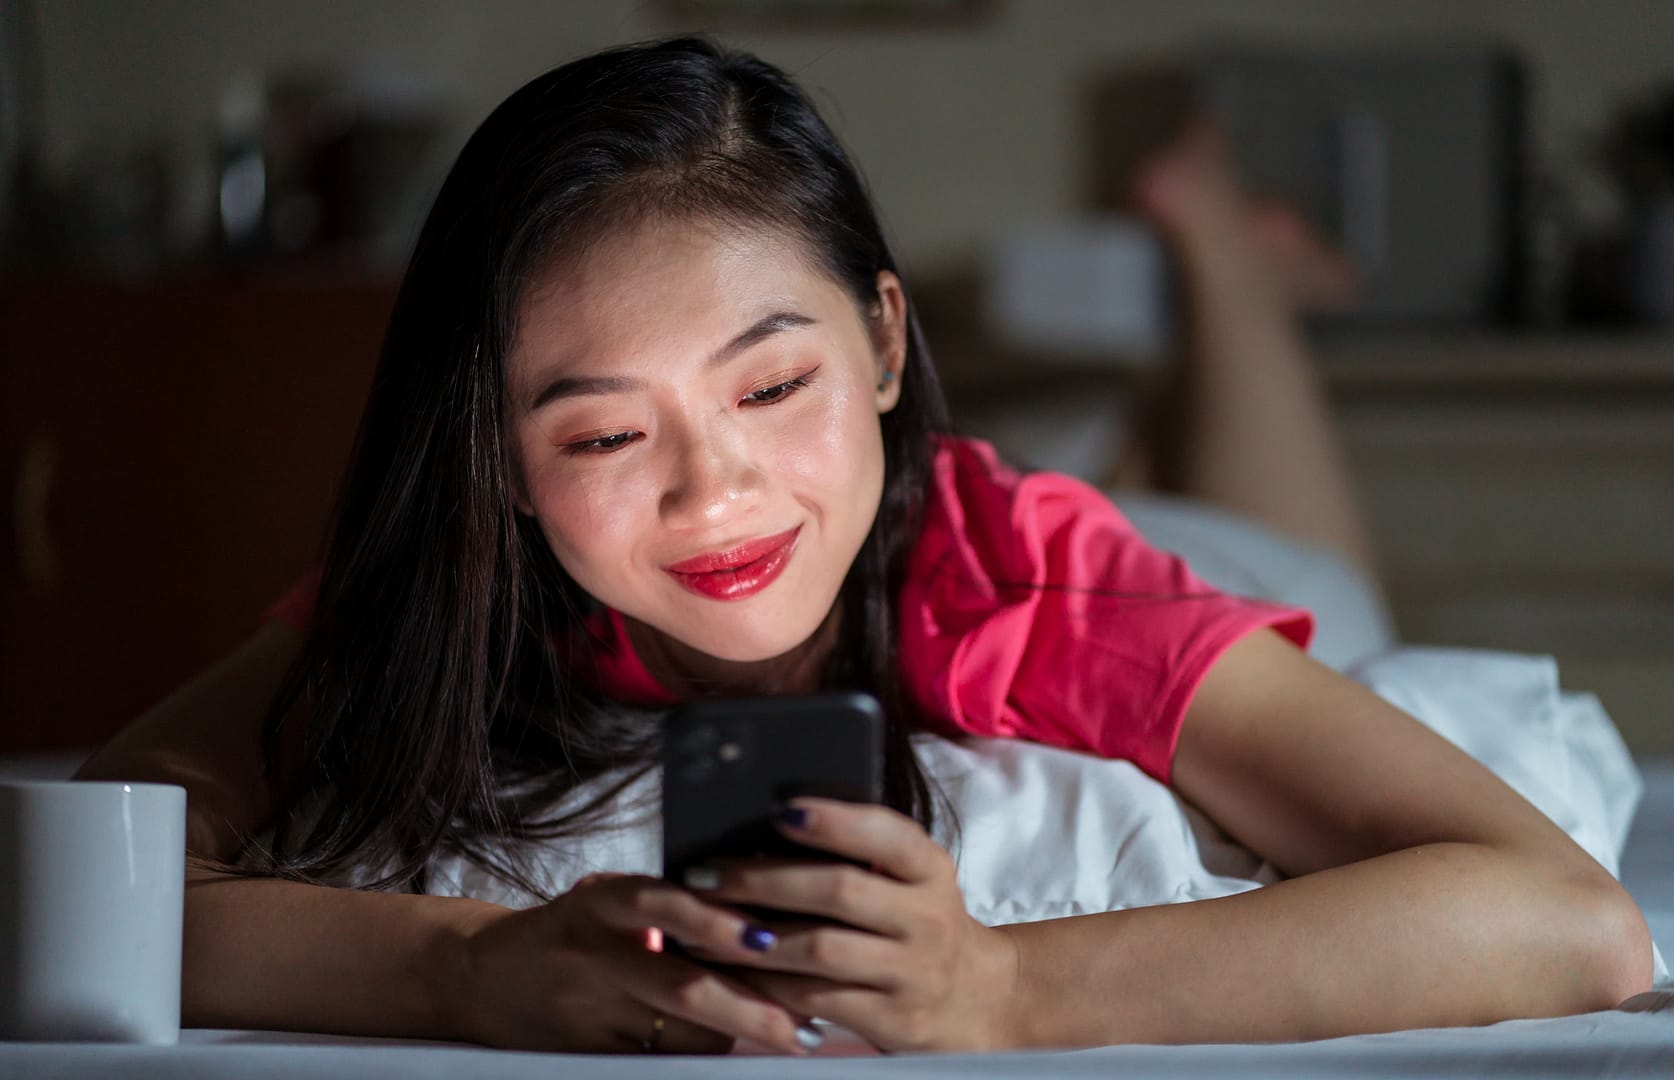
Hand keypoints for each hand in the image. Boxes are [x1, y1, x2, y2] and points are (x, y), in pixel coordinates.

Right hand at [454, 871, 820, 1053]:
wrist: (481, 977)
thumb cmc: (567, 933)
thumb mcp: (605, 903)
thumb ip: (666, 904)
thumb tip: (758, 912)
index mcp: (599, 904)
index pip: (661, 902)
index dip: (715, 920)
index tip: (768, 936)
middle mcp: (589, 954)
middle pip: (679, 985)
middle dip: (748, 1005)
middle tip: (800, 1021)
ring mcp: (584, 1010)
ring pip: (675, 1034)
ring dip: (733, 1035)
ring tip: (785, 1033)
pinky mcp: (581, 1054)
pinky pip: (652, 1062)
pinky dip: (696, 1056)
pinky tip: (729, 1049)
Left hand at [680, 798, 1021, 1052]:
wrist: (975, 998)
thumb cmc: (916, 922)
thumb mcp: (909, 879)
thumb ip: (859, 853)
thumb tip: (768, 827)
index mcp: (929, 867)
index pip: (886, 834)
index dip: (834, 822)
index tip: (780, 811)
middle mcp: (927, 916)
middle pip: (840, 890)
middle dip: (764, 879)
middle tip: (707, 874)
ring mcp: (912, 971)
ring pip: (821, 950)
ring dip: (755, 937)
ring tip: (704, 925)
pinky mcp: (894, 1018)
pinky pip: (816, 999)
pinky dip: (767, 984)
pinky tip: (733, 970)